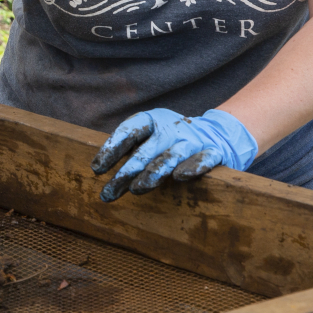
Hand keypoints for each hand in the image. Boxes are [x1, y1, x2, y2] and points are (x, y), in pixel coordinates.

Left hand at [91, 108, 256, 201]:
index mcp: (153, 119)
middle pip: (145, 151)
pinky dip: (192, 167)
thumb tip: (97, 171)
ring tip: (136, 190)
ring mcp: (192, 140)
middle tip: (109, 192)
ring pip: (169, 157)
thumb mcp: (149, 137)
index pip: (129, 131)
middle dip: (125, 172)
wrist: (215, 134)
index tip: (96, 169)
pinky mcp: (213, 152)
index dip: (111, 149)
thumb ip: (129, 150)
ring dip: (151, 174)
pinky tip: (180, 177)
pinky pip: (203, 160)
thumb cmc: (169, 141)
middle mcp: (172, 128)